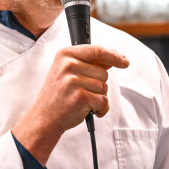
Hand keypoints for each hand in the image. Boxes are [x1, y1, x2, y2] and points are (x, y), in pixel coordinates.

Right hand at [12, 45, 128, 164]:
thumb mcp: (67, 72)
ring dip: (98, 98)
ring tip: (81, 101)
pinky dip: (99, 109)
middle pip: (103, 72)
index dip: (114, 56)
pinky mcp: (80, 97)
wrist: (44, 118)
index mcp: (65, 55)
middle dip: (98, 85)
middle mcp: (68, 65)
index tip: (124, 61)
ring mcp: (73, 81)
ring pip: (104, 87)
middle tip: (80, 91)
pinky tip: (86, 110)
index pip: (97, 50)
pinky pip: (103, 101)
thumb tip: (114, 56)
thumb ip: (89, 62)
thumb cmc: (58, 95)